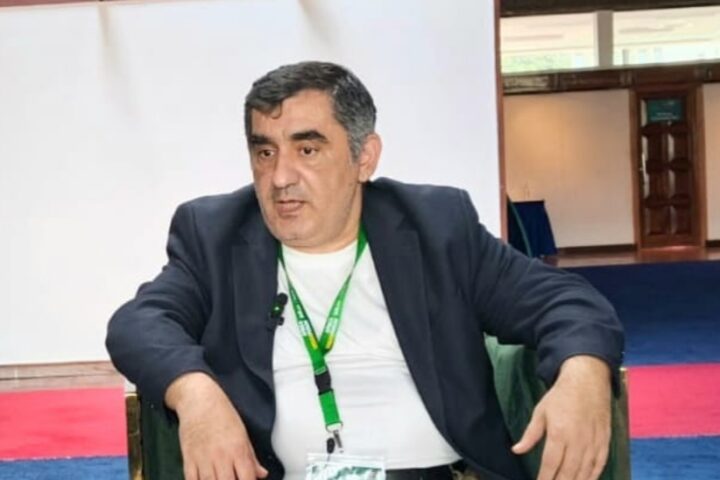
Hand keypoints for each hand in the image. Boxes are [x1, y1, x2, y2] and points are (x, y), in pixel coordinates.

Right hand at [165, 373, 268, 479]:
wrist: (199, 400)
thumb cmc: (221, 414)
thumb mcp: (242, 434)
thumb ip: (251, 457)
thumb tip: (261, 474)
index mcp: (238, 449)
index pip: (247, 479)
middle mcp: (221, 456)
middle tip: (233, 479)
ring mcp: (203, 459)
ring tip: (221, 479)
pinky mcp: (188, 459)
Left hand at [511, 356, 611, 479]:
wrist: (587, 380)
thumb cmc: (561, 395)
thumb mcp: (540, 411)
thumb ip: (530, 434)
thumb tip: (517, 450)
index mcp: (559, 433)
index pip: (550, 464)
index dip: (544, 478)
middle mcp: (577, 441)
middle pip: (568, 472)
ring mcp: (593, 442)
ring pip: (585, 472)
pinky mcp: (604, 440)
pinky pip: (600, 464)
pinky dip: (593, 475)